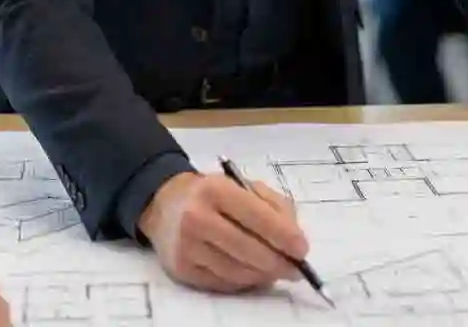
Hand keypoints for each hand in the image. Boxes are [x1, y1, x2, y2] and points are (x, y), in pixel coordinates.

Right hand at [138, 171, 307, 292]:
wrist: (165, 203)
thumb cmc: (212, 193)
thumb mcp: (240, 184)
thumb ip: (271, 204)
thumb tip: (294, 238)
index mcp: (215, 189)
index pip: (255, 215)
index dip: (282, 235)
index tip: (302, 249)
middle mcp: (197, 217)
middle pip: (247, 248)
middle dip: (277, 262)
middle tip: (296, 269)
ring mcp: (187, 246)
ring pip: (236, 270)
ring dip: (263, 274)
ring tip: (277, 271)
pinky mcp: (182, 269)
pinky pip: (222, 282)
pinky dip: (244, 281)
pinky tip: (253, 273)